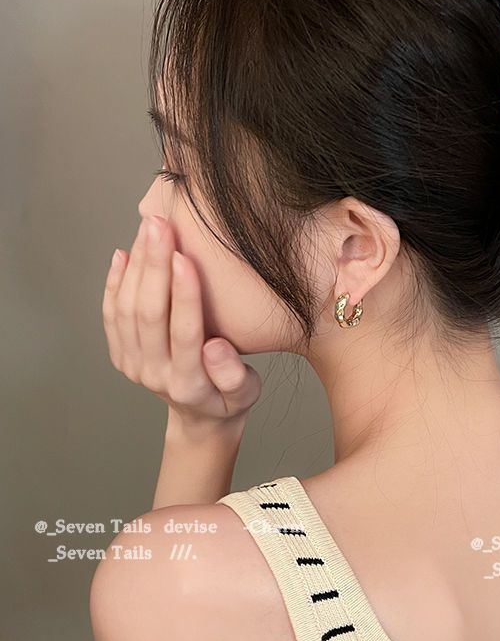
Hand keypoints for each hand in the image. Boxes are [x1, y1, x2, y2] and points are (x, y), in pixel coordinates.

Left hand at [102, 215, 261, 428]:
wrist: (199, 415)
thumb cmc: (228, 397)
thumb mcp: (247, 392)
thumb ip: (233, 374)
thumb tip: (214, 346)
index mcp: (189, 383)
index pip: (184, 331)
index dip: (183, 293)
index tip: (185, 255)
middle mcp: (153, 373)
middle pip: (148, 314)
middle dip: (154, 265)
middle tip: (161, 225)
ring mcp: (132, 364)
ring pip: (127, 309)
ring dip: (136, 265)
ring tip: (148, 228)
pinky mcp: (121, 353)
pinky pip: (111, 315)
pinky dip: (115, 282)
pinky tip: (124, 254)